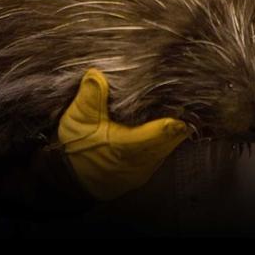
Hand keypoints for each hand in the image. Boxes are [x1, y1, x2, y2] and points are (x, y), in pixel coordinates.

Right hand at [57, 68, 190, 200]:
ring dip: (173, 128)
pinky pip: (163, 152)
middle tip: (181, 96)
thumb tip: (96, 74)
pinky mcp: (145, 170)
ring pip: (171, 146)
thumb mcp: (77, 119)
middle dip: (178, 117)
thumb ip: (90, 97)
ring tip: (175, 105)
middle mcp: (142, 161)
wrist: (73, 180)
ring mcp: (146, 168)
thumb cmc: (76, 149)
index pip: (163, 132)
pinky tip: (164, 121)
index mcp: (127, 147)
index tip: (182, 98)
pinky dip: (165, 137)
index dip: (176, 115)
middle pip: (173, 138)